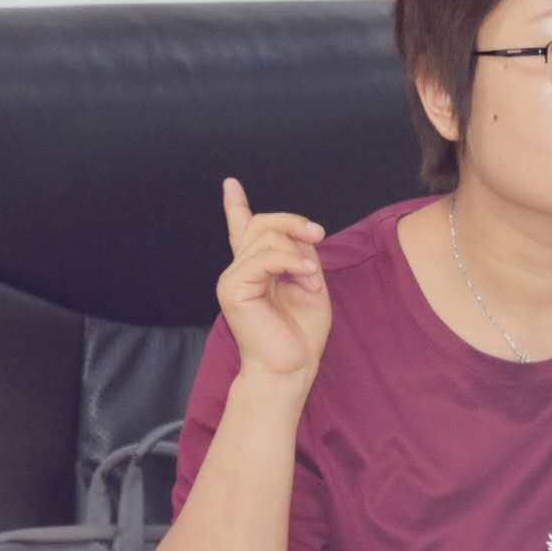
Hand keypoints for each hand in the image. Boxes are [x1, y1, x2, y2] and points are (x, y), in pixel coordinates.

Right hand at [216, 178, 331, 386]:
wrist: (292, 367)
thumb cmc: (301, 332)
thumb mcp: (310, 283)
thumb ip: (301, 255)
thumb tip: (299, 234)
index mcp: (257, 269)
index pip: (243, 229)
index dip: (236, 205)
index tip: (231, 184)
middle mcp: (241, 269)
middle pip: (264, 223)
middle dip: (295, 223)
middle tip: (320, 235)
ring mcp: (233, 278)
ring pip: (267, 236)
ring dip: (299, 254)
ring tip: (312, 280)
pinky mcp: (233, 288)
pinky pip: (264, 258)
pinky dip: (292, 262)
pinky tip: (307, 278)